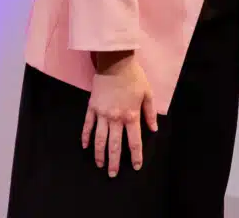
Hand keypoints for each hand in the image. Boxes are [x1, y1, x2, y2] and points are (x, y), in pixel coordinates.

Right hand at [82, 52, 157, 176]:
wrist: (115, 63)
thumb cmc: (134, 77)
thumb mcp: (148, 93)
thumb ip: (150, 113)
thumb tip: (153, 129)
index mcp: (131, 115)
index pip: (134, 141)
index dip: (135, 155)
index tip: (136, 166)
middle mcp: (115, 118)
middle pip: (114, 145)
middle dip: (114, 161)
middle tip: (112, 174)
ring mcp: (101, 114)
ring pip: (99, 139)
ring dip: (99, 154)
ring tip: (100, 165)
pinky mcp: (91, 108)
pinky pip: (87, 126)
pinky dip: (85, 137)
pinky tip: (85, 146)